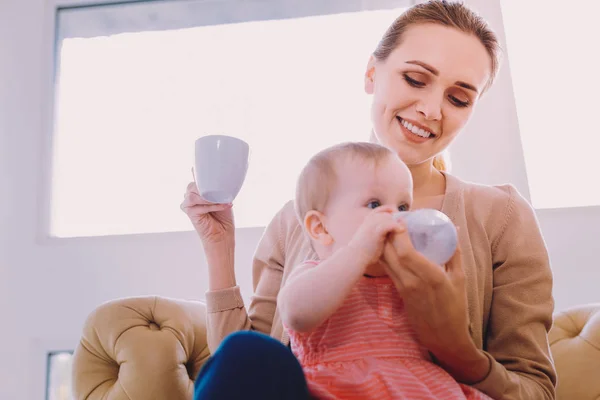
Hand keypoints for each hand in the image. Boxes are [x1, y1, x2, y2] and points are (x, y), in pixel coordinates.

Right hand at [180, 173, 234, 244]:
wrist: (223, 233)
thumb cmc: (223, 215)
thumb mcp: (222, 196)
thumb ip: (217, 186)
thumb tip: (218, 176)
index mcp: (196, 190)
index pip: (196, 177)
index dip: (202, 174)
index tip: (211, 171)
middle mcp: (189, 195)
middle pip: (193, 185)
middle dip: (207, 187)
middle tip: (221, 192)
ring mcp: (187, 204)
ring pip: (193, 195)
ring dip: (210, 198)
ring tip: (222, 200)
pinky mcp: (189, 213)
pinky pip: (200, 206)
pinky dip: (213, 205)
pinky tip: (224, 206)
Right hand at [347, 206, 404, 265]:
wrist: (355, 256)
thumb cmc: (362, 250)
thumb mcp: (368, 236)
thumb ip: (376, 231)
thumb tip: (386, 232)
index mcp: (367, 220)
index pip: (380, 210)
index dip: (389, 210)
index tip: (396, 214)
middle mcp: (369, 220)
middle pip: (387, 213)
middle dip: (395, 217)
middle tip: (403, 222)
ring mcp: (372, 224)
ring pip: (389, 218)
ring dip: (397, 222)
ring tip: (403, 228)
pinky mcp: (376, 231)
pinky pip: (389, 224)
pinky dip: (396, 226)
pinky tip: (401, 230)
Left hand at [382, 228, 489, 382]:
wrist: (443, 337)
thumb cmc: (455, 307)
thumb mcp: (460, 279)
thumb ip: (455, 253)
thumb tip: (455, 228)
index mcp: (431, 278)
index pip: (407, 253)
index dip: (399, 235)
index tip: (401, 220)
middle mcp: (413, 283)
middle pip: (391, 254)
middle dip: (388, 235)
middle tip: (392, 219)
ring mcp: (404, 288)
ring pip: (386, 261)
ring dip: (384, 243)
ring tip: (389, 229)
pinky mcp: (398, 292)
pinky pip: (388, 269)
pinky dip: (386, 255)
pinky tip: (389, 245)